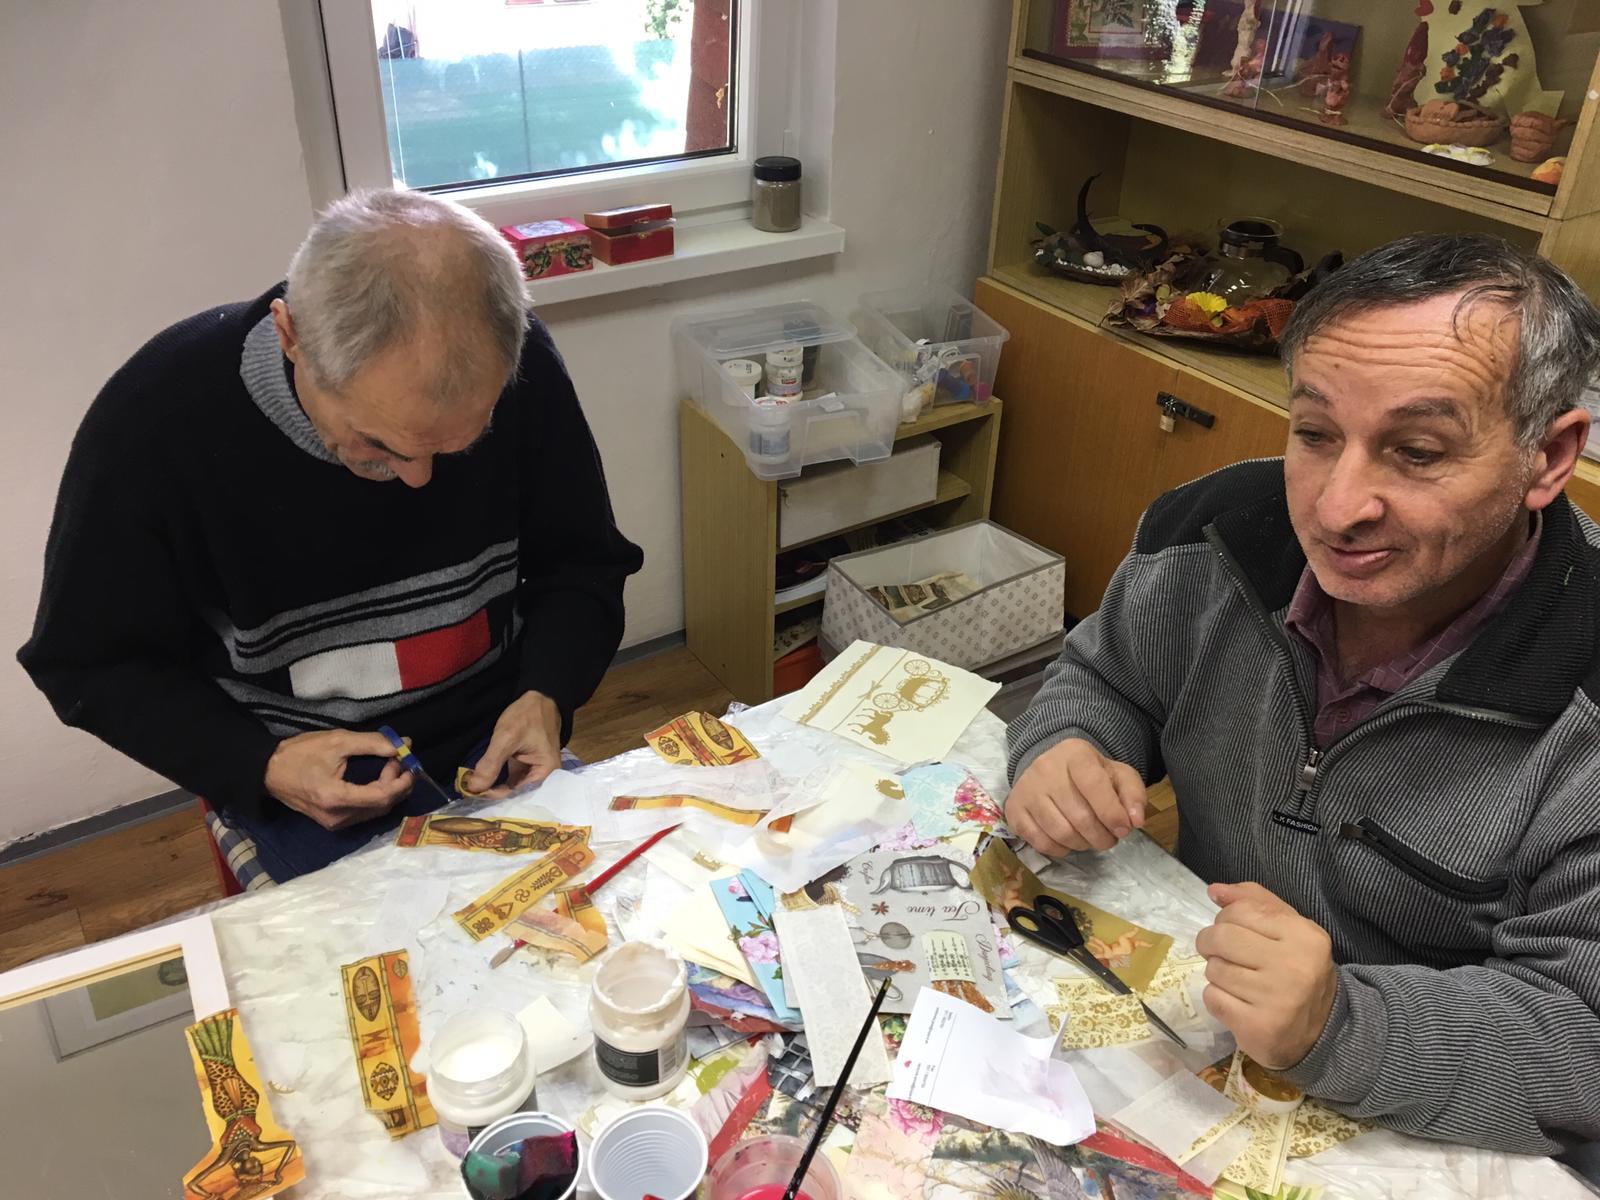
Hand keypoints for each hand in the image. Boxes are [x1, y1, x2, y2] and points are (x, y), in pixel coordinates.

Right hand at [264, 730, 412, 830]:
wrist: (269, 771)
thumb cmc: (300, 753)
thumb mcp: (338, 741)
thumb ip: (373, 743)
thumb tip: (403, 744)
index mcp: (336, 798)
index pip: (382, 797)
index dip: (402, 781)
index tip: (409, 762)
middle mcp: (337, 817)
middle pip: (382, 806)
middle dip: (398, 784)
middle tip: (400, 760)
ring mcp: (334, 823)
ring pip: (375, 811)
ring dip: (388, 789)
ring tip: (389, 765)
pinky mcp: (333, 823)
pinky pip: (364, 812)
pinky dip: (376, 796)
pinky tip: (377, 779)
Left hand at [465, 690, 561, 798]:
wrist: (538, 698)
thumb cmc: (527, 716)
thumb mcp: (506, 738)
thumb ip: (491, 764)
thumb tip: (473, 788)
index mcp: (547, 773)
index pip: (521, 795)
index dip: (497, 798)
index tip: (474, 796)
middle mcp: (544, 778)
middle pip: (518, 796)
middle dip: (494, 797)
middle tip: (469, 797)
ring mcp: (534, 772)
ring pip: (512, 789)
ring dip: (493, 790)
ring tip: (472, 792)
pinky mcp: (525, 767)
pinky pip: (511, 780)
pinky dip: (497, 782)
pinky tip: (482, 784)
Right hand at [1005, 737, 1144, 854]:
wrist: (1051, 769)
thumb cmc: (1090, 775)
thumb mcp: (1118, 775)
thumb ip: (1133, 795)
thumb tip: (1135, 821)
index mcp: (1074, 753)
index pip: (1094, 784)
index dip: (1112, 813)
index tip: (1124, 829)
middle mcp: (1045, 768)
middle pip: (1079, 816)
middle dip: (1101, 836)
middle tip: (1109, 839)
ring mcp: (1026, 790)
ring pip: (1060, 832)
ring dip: (1083, 845)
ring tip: (1091, 839)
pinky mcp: (1014, 810)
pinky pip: (1041, 843)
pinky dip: (1061, 849)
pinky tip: (1070, 841)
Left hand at [1196, 882, 1338, 1068]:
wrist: (1323, 1029)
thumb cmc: (1298, 968)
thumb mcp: (1288, 927)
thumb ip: (1254, 902)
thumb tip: (1214, 890)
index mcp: (1304, 935)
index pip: (1240, 911)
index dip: (1226, 919)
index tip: (1233, 931)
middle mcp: (1294, 967)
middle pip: (1221, 938)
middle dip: (1210, 943)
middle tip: (1220, 953)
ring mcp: (1276, 1000)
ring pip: (1214, 969)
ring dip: (1217, 973)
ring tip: (1238, 981)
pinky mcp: (1258, 1027)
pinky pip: (1213, 998)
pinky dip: (1217, 998)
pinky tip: (1238, 1003)